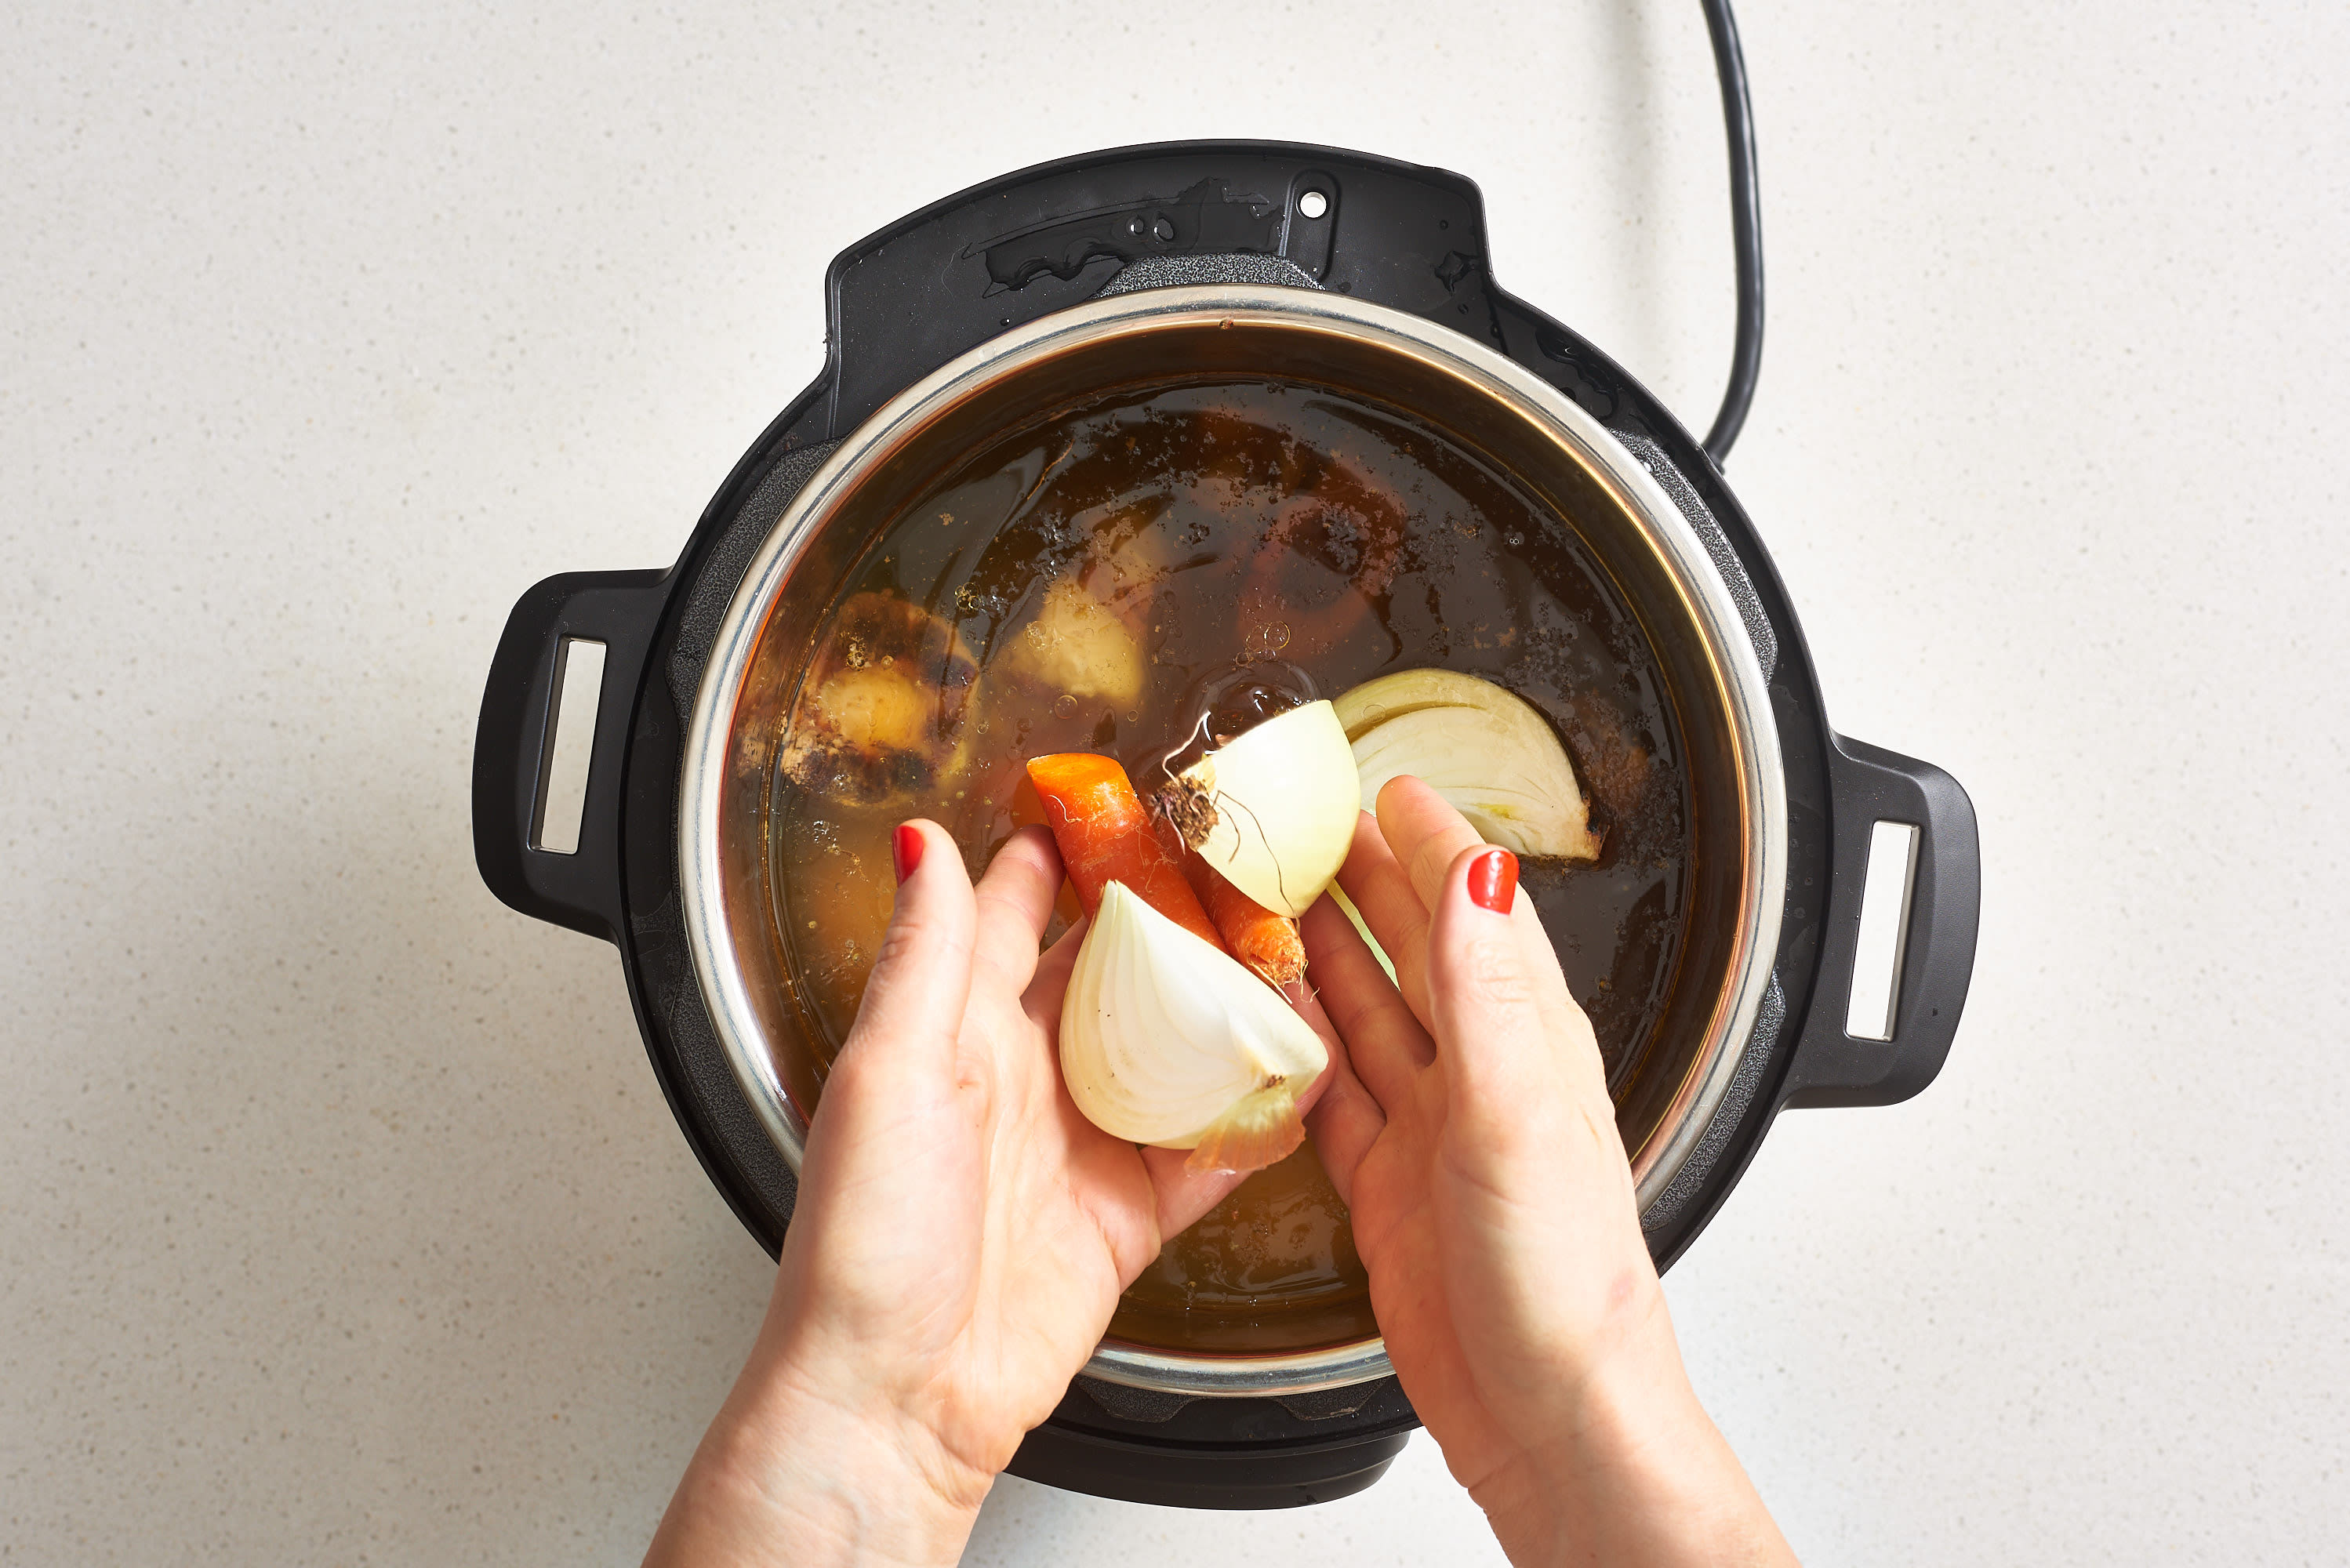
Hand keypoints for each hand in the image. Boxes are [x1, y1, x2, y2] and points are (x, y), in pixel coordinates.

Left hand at [648, 822, 1329, 1566]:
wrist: (896, 1400)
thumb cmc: (864, 1244)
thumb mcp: (888, 1073)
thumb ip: (923, 956)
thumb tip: (924, 840)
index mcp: (954, 1030)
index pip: (1010, 914)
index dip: (1062, 855)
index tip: (1117, 802)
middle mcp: (1021, 1078)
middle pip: (1112, 977)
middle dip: (1171, 925)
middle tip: (1240, 875)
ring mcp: (1079, 1146)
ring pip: (1172, 1056)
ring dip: (1226, 1014)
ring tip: (1290, 963)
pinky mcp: (1125, 1216)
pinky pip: (1206, 1153)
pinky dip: (1256, 1119)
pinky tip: (1299, 1083)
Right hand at [1304, 778, 1794, 1566]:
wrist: (1551, 1415)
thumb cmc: (1565, 1282)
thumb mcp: (1521, 1118)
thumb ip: (1487, 996)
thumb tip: (1475, 877)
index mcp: (1527, 1042)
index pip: (1474, 912)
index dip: (1430, 845)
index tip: (1385, 786)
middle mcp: (1482, 1076)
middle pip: (1415, 952)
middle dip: (1364, 882)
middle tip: (1301, 826)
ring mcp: (1434, 1134)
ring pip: (1369, 1019)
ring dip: (1325, 957)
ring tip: (1271, 901)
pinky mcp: (1390, 1193)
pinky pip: (1335, 1101)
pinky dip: (1299, 1058)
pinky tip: (1268, 1027)